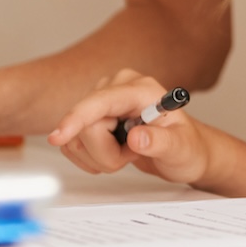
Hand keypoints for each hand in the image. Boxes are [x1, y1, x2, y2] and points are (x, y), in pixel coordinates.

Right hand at [48, 69, 209, 184]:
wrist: (183, 150)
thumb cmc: (186, 146)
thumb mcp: (181, 148)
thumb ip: (161, 142)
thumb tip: (136, 137)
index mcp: (140, 88)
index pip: (100, 101)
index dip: (78, 118)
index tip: (58, 136)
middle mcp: (117, 88)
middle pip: (86, 125)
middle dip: (105, 153)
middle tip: (132, 154)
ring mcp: (102, 101)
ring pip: (76, 137)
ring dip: (99, 157)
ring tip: (126, 152)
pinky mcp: (92, 116)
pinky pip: (73, 143)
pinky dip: (90, 158)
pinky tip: (113, 153)